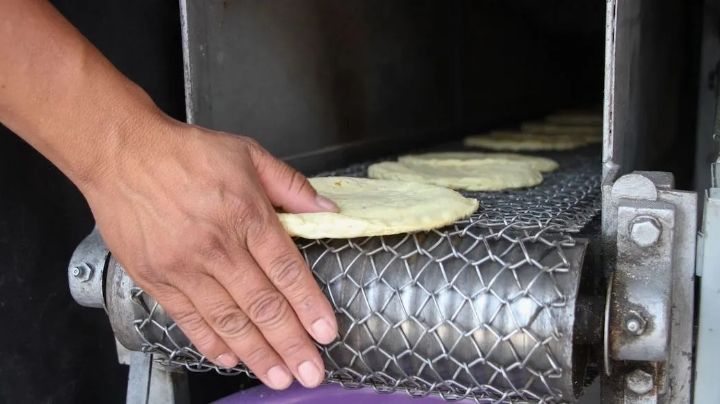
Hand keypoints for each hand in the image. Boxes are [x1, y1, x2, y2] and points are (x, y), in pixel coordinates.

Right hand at [82, 117, 338, 389]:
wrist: (121, 154)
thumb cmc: (186, 153)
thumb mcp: (248, 154)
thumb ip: (291, 186)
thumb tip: (327, 212)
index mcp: (246, 215)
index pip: (286, 270)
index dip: (309, 306)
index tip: (325, 333)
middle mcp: (217, 246)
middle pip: (262, 305)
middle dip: (290, 344)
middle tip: (310, 372)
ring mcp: (185, 266)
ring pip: (228, 320)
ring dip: (257, 353)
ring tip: (278, 376)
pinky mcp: (156, 278)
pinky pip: (188, 318)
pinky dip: (210, 342)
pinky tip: (231, 358)